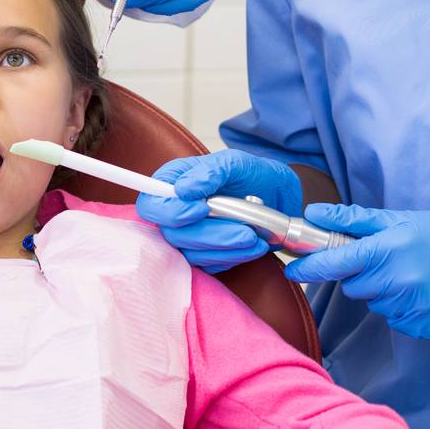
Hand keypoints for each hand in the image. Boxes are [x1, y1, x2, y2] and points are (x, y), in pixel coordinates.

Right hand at [135, 150, 301, 272]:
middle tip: (246, 230)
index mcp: (173, 182)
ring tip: (256, 237)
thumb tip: (184, 190)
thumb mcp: (235, 162)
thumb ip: (210, 171)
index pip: (151, 205)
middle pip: (172, 234)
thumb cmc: (252, 175)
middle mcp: (175, 211)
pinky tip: (253, 246)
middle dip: (211, 235)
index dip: (171, 212)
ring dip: (227, 248)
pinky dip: (233, 257)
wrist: (278, 197)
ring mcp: (188, 235)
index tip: (202, 209)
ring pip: (192, 254)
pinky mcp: (204, 254)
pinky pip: (210, 265)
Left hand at [284, 203, 429, 339]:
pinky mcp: (427, 326)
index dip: (310, 268)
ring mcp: (414, 307)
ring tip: (411, 274)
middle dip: (363, 275)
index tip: (293, 270)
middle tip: (387, 260)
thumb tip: (312, 214)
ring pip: (375, 305)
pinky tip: (422, 292)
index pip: (336, 262)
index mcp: (389, 249)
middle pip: (354, 287)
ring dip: (384, 292)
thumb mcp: (396, 219)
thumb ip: (351, 220)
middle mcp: (400, 280)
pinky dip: (403, 309)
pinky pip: (397, 321)